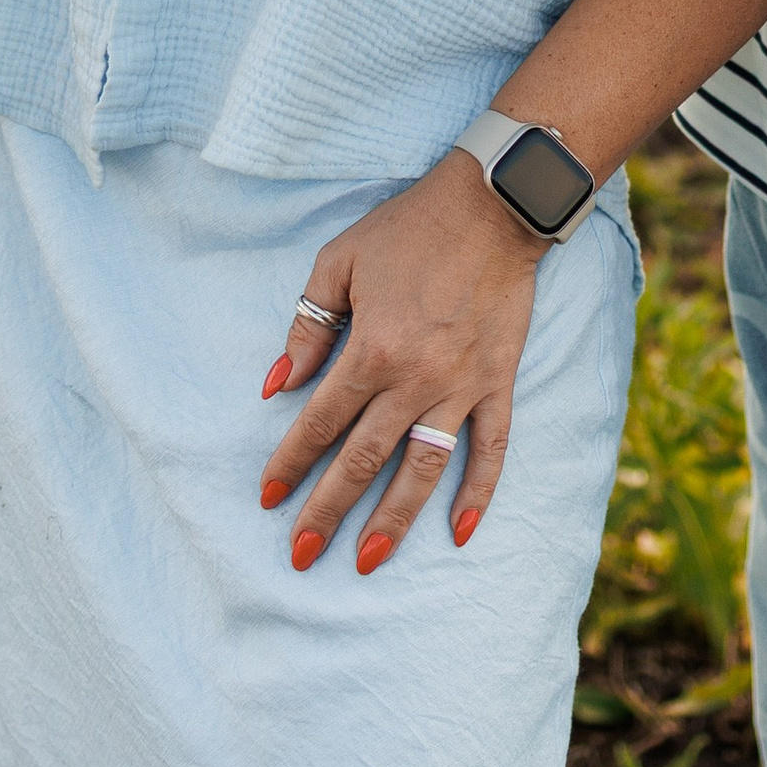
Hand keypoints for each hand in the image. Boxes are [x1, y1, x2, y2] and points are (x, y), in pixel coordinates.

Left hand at [256, 154, 543, 572]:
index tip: (268, 499)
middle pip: (364, 460)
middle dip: (328, 510)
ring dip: (394, 519)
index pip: (320, 422)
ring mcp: (461, 387)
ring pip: (423, 468)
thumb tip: (278, 385)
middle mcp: (416, 380)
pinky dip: (478, 492)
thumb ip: (308, 327)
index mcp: (372, 350)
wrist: (493, 207)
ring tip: (368, 560)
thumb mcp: (340, 262)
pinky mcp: (497, 383)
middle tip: (302, 554)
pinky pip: (491, 448)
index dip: (290, 463)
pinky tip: (460, 534)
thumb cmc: (408, 230)